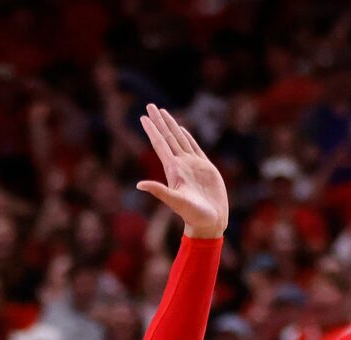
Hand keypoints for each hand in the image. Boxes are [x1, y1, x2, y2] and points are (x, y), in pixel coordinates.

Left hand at [135, 104, 227, 238]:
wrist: (210, 223)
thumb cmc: (194, 215)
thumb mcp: (176, 202)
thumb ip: (159, 191)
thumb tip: (139, 185)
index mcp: (173, 169)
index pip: (160, 144)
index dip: (152, 130)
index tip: (142, 117)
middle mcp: (181, 164)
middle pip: (167, 137)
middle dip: (159, 121)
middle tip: (150, 105)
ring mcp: (192, 165)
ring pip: (179, 139)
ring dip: (171, 125)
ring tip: (163, 112)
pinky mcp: (205, 168)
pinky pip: (194, 147)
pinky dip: (187, 137)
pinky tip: (182, 130)